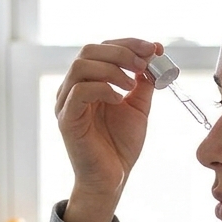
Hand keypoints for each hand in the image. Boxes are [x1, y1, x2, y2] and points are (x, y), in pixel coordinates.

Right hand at [54, 38, 161, 221]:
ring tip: (131, 85)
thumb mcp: (138, 106)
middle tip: (144, 65)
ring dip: (112, 69)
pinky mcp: (66, 119)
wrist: (112, 177)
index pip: (102, 48)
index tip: (154, 48)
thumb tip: (154, 53)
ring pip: (81, 66)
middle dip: (121, 52)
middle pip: (89, 50)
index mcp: (89, 81)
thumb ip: (143, 81)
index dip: (129, 43)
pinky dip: (103, 89)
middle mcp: (73, 87)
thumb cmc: (121, 144)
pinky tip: (119, 100)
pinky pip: (79, 92)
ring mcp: (66, 102)